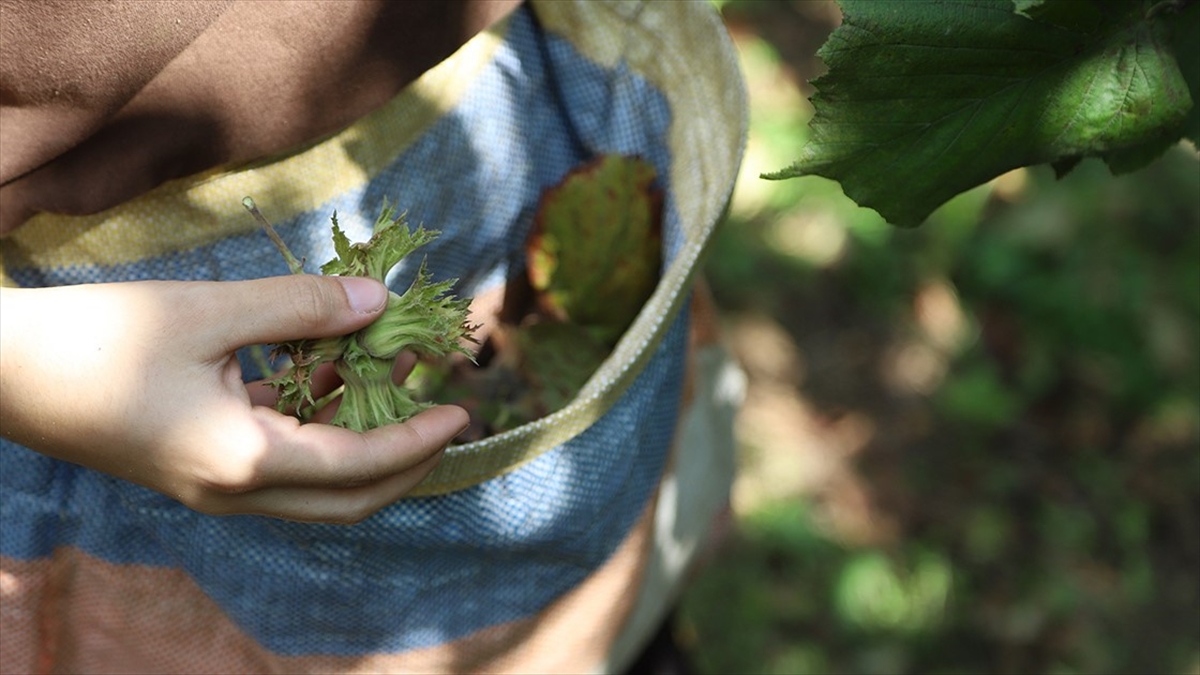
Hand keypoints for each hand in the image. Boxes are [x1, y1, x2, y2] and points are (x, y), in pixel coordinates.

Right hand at [0, 275, 468, 522]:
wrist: (5, 371)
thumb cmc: (101, 338)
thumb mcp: (210, 312)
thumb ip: (301, 308)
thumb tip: (378, 302)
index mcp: (243, 462)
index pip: (359, 466)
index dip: (417, 440)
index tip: (460, 409)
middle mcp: (234, 490)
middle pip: (347, 499)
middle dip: (404, 461)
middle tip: (440, 412)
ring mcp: (214, 487)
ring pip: (315, 484)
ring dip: (361, 443)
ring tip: (393, 382)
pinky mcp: (198, 468)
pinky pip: (279, 462)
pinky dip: (317, 429)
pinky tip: (331, 375)